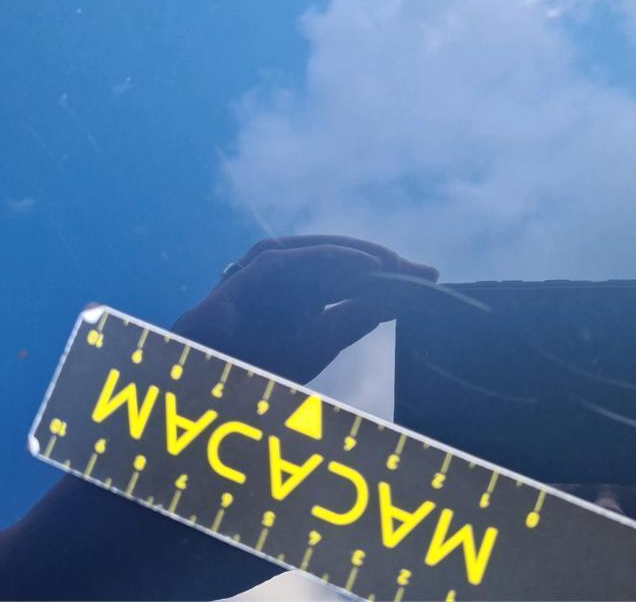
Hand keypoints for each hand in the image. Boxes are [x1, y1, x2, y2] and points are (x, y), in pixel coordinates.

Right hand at [172, 235, 438, 383]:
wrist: (205, 381)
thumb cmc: (256, 364)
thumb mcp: (318, 344)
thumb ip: (352, 321)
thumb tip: (393, 302)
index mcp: (305, 292)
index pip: (356, 279)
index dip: (392, 279)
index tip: (429, 283)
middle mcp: (290, 276)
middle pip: (344, 263)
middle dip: (385, 265)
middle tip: (425, 273)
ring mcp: (269, 271)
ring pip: (321, 254)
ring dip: (360, 255)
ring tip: (396, 263)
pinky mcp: (251, 273)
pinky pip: (294, 258)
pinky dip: (329, 257)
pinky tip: (364, 265)